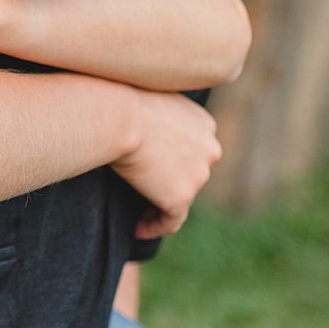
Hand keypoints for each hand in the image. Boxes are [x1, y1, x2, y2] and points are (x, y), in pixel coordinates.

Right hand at [111, 90, 221, 237]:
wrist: (118, 116)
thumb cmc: (121, 101)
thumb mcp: (149, 98)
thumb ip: (158, 114)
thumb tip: (140, 125)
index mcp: (204, 124)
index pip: (195, 149)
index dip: (177, 161)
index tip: (155, 168)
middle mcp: (210, 149)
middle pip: (193, 173)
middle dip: (171, 182)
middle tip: (145, 190)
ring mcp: (198, 175)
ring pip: (181, 197)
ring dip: (162, 205)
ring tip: (139, 214)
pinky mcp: (181, 197)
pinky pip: (171, 220)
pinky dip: (155, 226)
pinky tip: (138, 229)